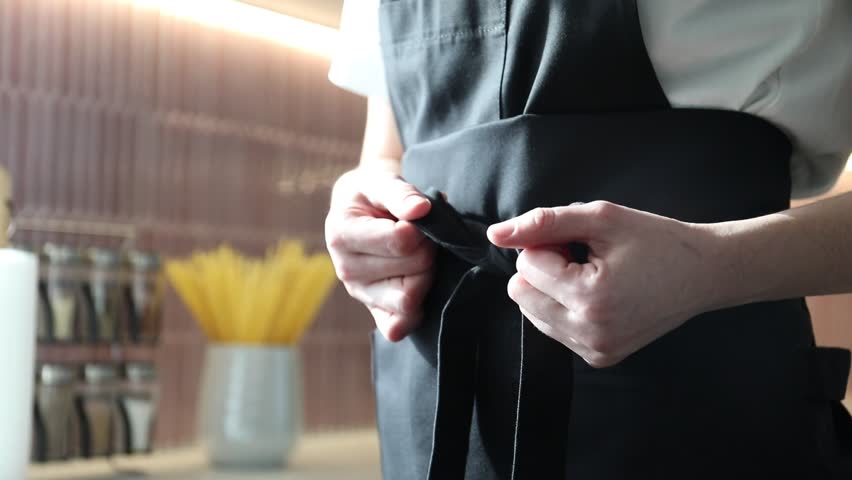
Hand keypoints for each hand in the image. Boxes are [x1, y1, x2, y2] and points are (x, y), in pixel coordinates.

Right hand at [325, 169, 434, 341]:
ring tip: (420, 257)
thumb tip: (421, 210)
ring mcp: (360, 294)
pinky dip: (415, 312)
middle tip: (424, 236)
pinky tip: (418, 286)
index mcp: (341, 234)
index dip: (422, 228)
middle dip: (428, 249)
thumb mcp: (381, 182)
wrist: (360, 212)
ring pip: (409, 300)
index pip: (401, 241)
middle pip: (412, 268)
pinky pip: (397, 328)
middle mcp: (345, 270)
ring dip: (426, 276)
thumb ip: (401, 193)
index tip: (418, 217)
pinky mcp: (373, 312)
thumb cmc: (372, 196)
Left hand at [488, 202, 715, 366]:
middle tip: (583, 258)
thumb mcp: (601, 218)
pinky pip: (553, 328)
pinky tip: (597, 294)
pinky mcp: (599, 358)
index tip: (581, 242)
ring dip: (552, 289)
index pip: (526, 266)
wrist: (705, 274)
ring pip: (533, 312)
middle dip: (544, 269)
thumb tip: (495, 234)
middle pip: (521, 294)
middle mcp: (589, 333)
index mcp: (590, 298)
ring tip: (592, 275)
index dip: (549, 244)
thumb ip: (543, 222)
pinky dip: (564, 307)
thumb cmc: (657, 240)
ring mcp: (594, 350)